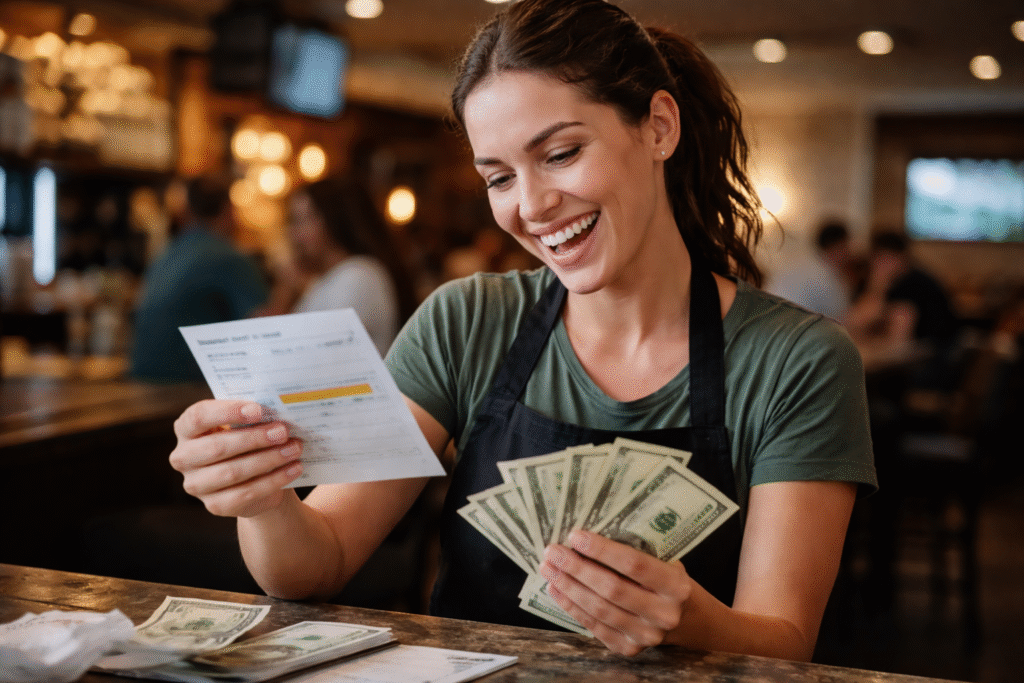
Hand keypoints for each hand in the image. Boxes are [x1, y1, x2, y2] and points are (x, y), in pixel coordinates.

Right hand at [170, 400, 304, 517]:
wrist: (257, 477)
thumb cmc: (248, 440)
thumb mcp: (246, 424)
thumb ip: (252, 416)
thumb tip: (277, 411)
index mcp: (187, 429)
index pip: (198, 416)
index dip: (227, 412)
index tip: (258, 410)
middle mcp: (184, 458)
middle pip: (216, 447)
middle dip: (254, 438)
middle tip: (283, 431)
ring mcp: (196, 485)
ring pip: (232, 472)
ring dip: (268, 459)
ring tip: (294, 448)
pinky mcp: (215, 505)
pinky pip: (246, 493)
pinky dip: (274, 480)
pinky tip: (294, 468)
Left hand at [539, 530, 691, 655]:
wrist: (690, 621)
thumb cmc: (669, 582)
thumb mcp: (666, 562)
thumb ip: (636, 553)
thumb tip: (586, 537)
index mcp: (676, 586)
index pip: (633, 564)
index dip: (602, 550)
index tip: (575, 536)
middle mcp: (663, 614)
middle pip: (611, 588)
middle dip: (576, 568)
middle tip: (553, 551)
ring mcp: (647, 635)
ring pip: (599, 609)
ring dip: (568, 587)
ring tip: (549, 569)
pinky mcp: (629, 648)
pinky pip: (594, 627)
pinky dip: (572, 607)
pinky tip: (557, 590)